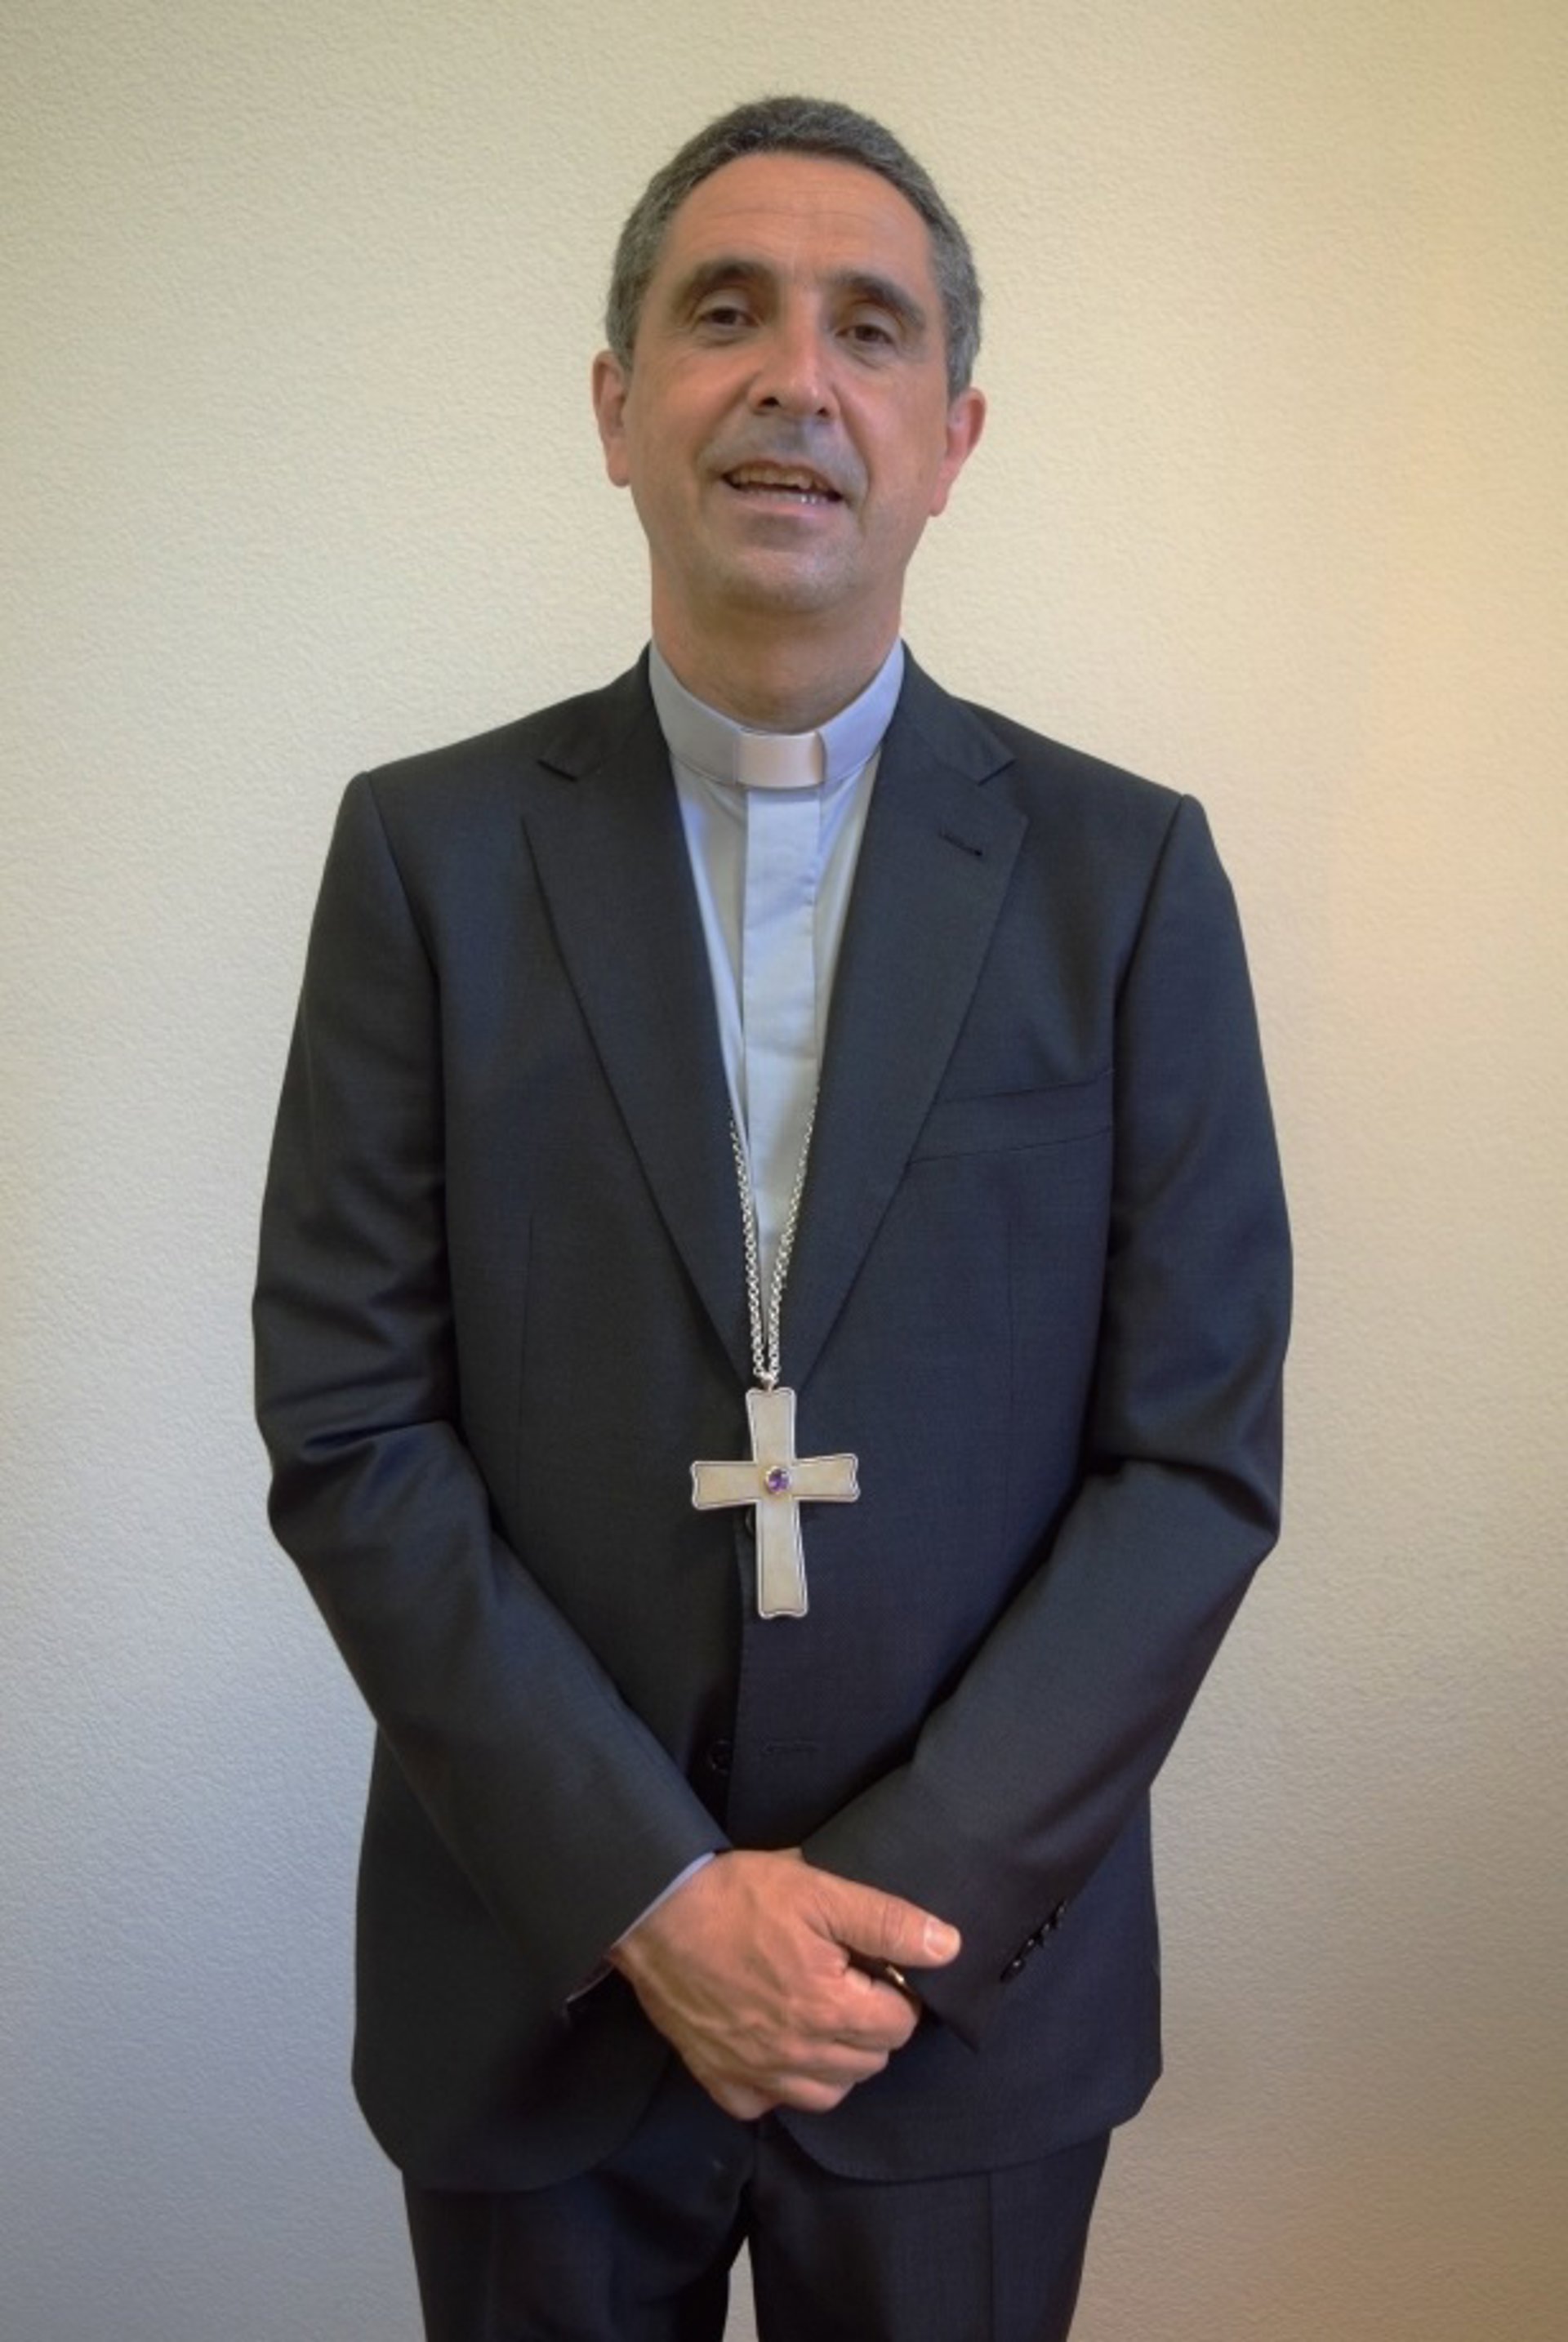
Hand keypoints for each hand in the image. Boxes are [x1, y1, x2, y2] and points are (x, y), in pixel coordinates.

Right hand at [608, 1848, 960, 2119]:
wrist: (653, 1913)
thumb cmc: (737, 1897)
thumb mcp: (819, 1890)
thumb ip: (887, 1920)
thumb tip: (948, 1945)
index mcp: (829, 2009)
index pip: (901, 2024)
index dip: (897, 1991)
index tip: (876, 1967)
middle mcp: (798, 2055)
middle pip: (871, 2062)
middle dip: (872, 2024)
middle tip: (849, 1983)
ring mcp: (758, 2075)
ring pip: (830, 2093)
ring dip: (838, 2060)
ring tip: (820, 2014)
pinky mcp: (723, 2082)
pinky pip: (772, 2104)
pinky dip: (783, 2082)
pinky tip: (777, 2042)